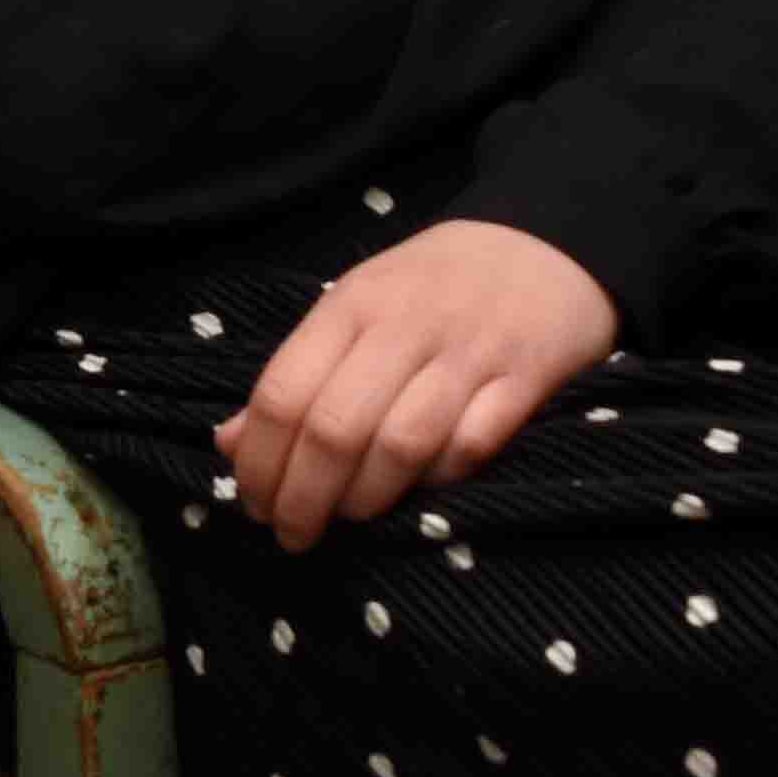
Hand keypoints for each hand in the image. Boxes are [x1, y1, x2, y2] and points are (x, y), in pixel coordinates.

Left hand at [223, 219, 617, 550]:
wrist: (547, 243)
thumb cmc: (433, 287)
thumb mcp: (356, 307)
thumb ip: (298, 373)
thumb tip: (230, 443)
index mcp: (352, 304)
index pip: (284, 393)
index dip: (260, 462)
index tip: (254, 504)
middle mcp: (406, 326)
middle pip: (335, 429)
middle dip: (303, 497)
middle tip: (293, 533)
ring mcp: (469, 352)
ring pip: (402, 444)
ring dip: (366, 498)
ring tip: (352, 519)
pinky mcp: (527, 378)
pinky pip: (473, 445)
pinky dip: (441, 479)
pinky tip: (422, 494)